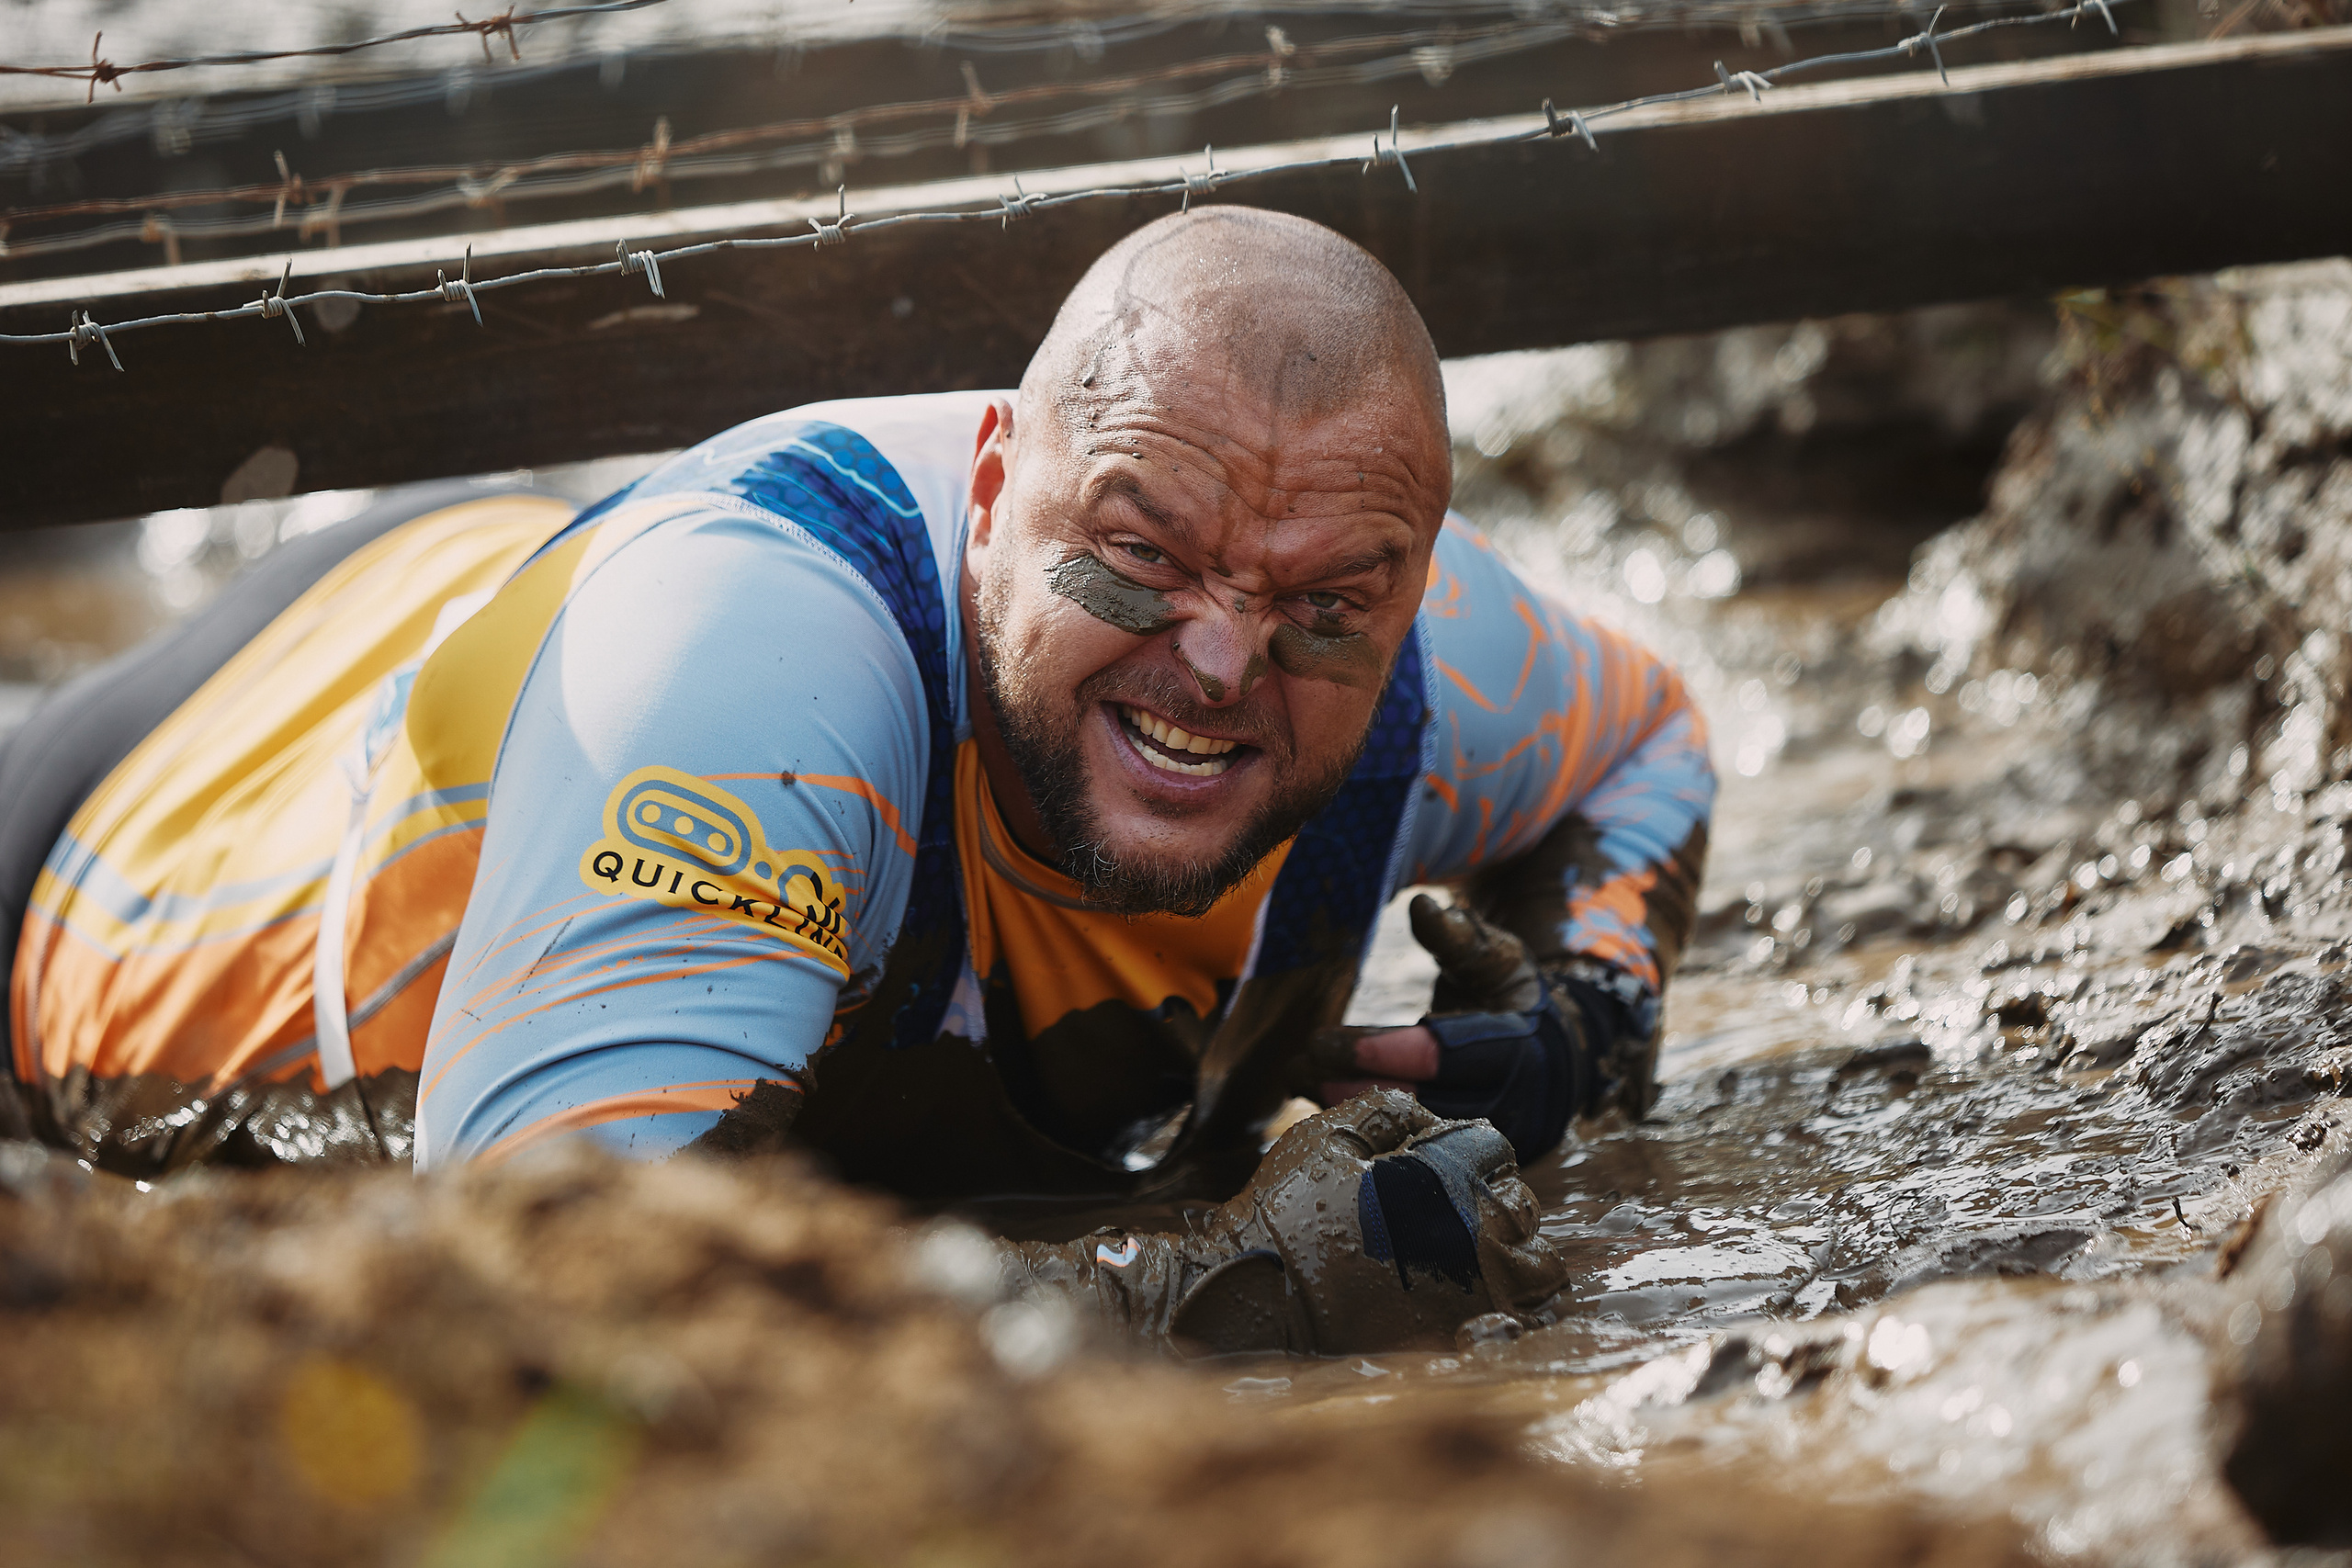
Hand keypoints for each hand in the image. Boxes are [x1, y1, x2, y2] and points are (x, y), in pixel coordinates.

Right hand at [999, 1090, 1569, 1355]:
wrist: (1252, 1299)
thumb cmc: (1284, 1215)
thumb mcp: (1326, 1139)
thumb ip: (1384, 1113)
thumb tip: (1423, 1111)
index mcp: (1451, 1182)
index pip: (1493, 1148)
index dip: (1467, 1150)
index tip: (1442, 1165)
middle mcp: (1477, 1239)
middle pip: (1523, 1208)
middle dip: (1498, 1202)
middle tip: (1458, 1211)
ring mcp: (1475, 1300)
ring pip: (1538, 1273)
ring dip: (1517, 1258)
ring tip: (1477, 1260)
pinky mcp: (1460, 1347)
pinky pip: (1516, 1330)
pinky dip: (1511, 1315)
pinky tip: (1478, 1306)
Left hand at [1311, 896, 1607, 1160]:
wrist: (1554, 1061)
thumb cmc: (1513, 998)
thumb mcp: (1498, 958)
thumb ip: (1461, 937)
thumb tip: (1422, 904)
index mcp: (1515, 1049)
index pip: (1442, 1056)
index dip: (1383, 1051)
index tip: (1325, 1039)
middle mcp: (1505, 1103)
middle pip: (1418, 1102)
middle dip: (1352, 1085)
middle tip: (1299, 1063)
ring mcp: (1486, 1140)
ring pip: (1409, 1133)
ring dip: (1349, 1109)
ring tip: (1299, 1080)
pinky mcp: (1467, 1162)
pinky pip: (1410, 1149)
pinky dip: (1366, 1129)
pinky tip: (1322, 1104)